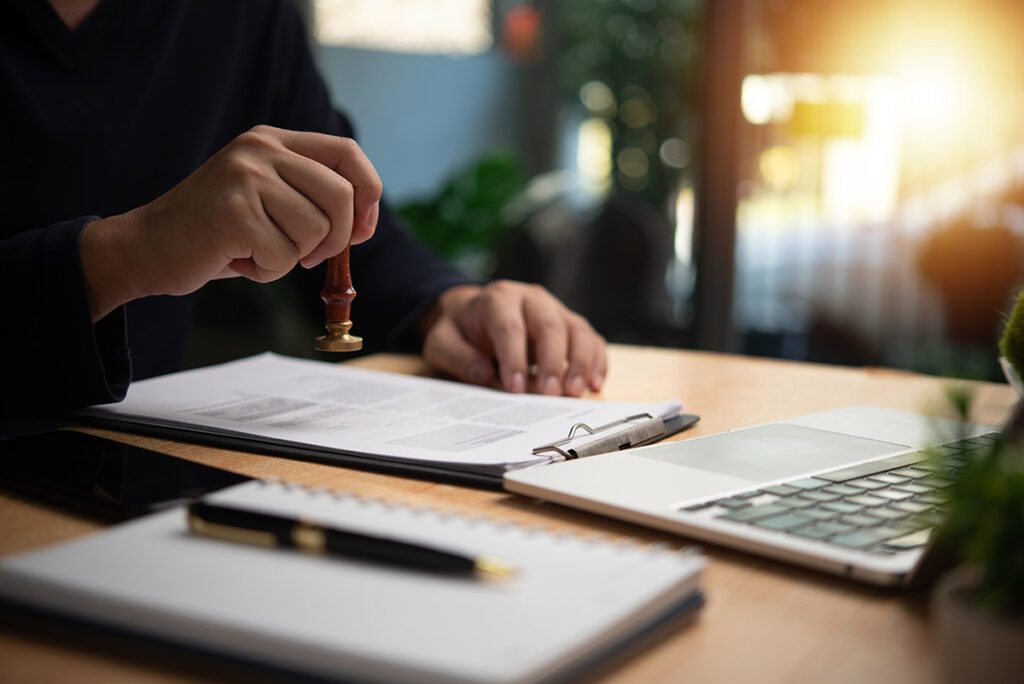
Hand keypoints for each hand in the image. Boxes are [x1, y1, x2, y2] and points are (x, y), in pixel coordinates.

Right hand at [80, 125, 382, 320]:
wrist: (146, 248)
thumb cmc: (215, 233)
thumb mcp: (268, 201)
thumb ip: (310, 198)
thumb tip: (364, 223)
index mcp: (272, 140)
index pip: (348, 152)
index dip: (368, 193)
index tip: (362, 230)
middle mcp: (260, 149)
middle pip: (342, 196)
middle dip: (335, 240)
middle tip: (307, 257)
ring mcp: (246, 177)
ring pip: (316, 231)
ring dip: (291, 258)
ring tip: (254, 250)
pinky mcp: (234, 212)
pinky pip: (284, 256)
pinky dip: (266, 271)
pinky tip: (236, 259)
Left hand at [421, 281, 606, 396]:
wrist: (475, 313)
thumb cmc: (461, 330)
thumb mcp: (442, 341)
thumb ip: (458, 356)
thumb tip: (485, 374)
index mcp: (498, 299)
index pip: (509, 327)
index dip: (514, 358)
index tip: (515, 388)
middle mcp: (532, 299)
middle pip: (549, 325)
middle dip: (553, 361)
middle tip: (551, 394)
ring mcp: (556, 310)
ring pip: (577, 330)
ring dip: (580, 363)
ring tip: (575, 393)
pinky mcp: (571, 325)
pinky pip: (591, 339)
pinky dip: (597, 361)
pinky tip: (595, 384)